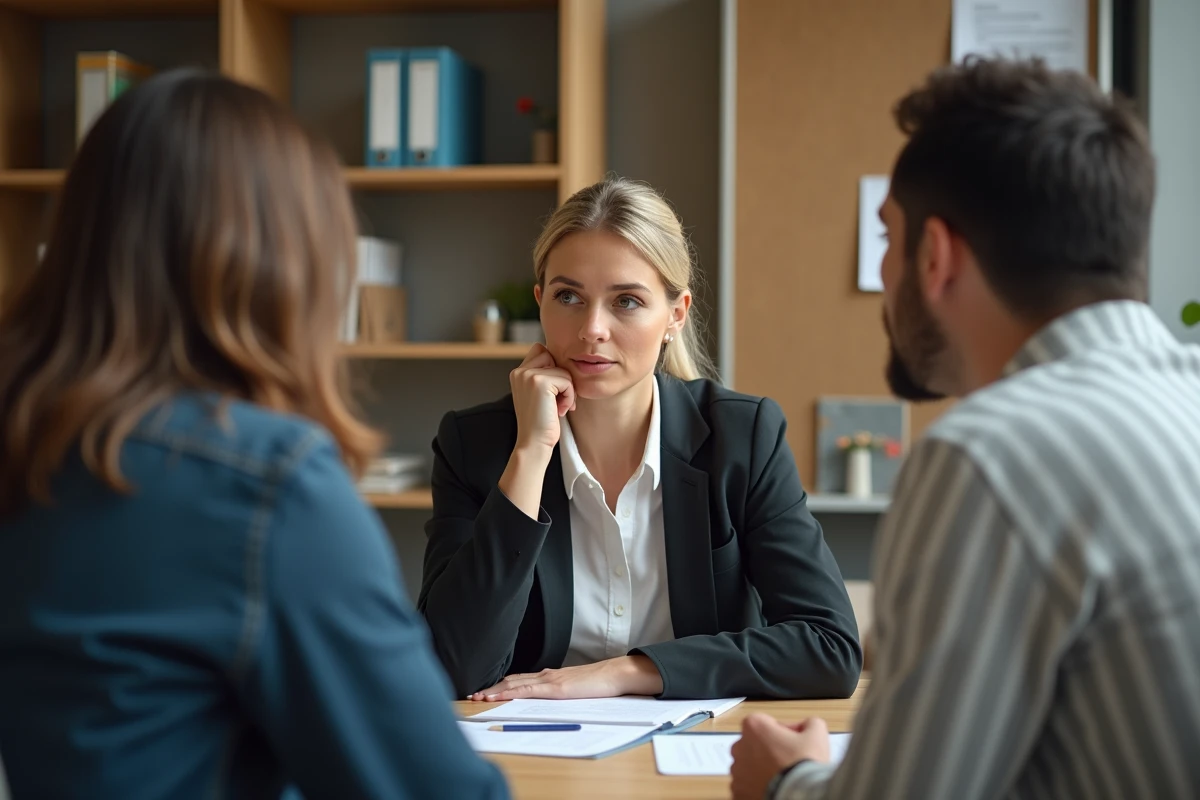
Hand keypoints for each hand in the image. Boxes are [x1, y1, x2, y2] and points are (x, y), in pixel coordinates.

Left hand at [467, 656, 662, 700]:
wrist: (614, 675)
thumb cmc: (597, 683)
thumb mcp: (573, 689)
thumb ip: (559, 691)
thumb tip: (547, 700)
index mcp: (549, 676)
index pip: (519, 680)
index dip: (500, 685)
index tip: (484, 690)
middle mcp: (545, 675)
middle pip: (512, 680)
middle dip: (491, 687)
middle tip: (472, 693)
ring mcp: (549, 680)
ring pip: (514, 684)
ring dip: (494, 690)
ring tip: (478, 696)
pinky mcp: (555, 688)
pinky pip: (526, 691)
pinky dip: (508, 693)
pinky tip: (497, 696)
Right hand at [509, 344, 575, 453]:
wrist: (534, 443)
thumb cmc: (542, 422)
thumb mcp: (540, 395)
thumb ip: (545, 376)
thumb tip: (567, 362)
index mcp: (518, 373)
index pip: (541, 350)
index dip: (553, 369)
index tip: (552, 393)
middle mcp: (520, 371)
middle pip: (553, 356)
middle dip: (561, 378)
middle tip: (558, 400)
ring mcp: (528, 375)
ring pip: (562, 370)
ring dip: (567, 389)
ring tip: (558, 407)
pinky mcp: (539, 381)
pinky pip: (567, 380)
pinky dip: (569, 396)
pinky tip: (559, 411)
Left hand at [730, 715, 829, 799]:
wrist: (799, 796)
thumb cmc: (803, 765)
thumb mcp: (816, 735)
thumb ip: (810, 723)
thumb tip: (807, 726)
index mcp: (754, 727)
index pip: (766, 722)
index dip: (783, 731)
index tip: (794, 740)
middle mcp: (740, 747)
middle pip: (755, 743)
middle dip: (770, 749)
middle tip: (790, 759)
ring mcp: (737, 772)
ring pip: (749, 766)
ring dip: (762, 769)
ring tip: (784, 776)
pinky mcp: (739, 792)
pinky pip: (747, 786)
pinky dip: (758, 786)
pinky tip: (775, 786)